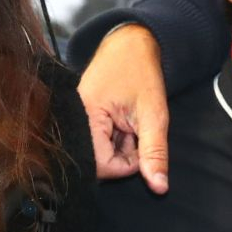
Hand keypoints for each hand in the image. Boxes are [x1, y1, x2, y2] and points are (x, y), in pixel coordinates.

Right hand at [78, 24, 169, 192]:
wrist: (130, 44)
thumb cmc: (141, 72)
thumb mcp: (154, 114)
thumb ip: (154, 151)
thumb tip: (159, 187)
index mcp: (85, 114)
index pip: (100, 165)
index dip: (127, 165)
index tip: (142, 145)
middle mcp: (72, 117)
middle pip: (96, 161)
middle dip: (121, 154)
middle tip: (134, 130)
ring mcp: (73, 116)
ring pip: (96, 152)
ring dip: (118, 146)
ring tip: (128, 123)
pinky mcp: (78, 116)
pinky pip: (94, 141)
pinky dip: (113, 138)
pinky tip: (121, 123)